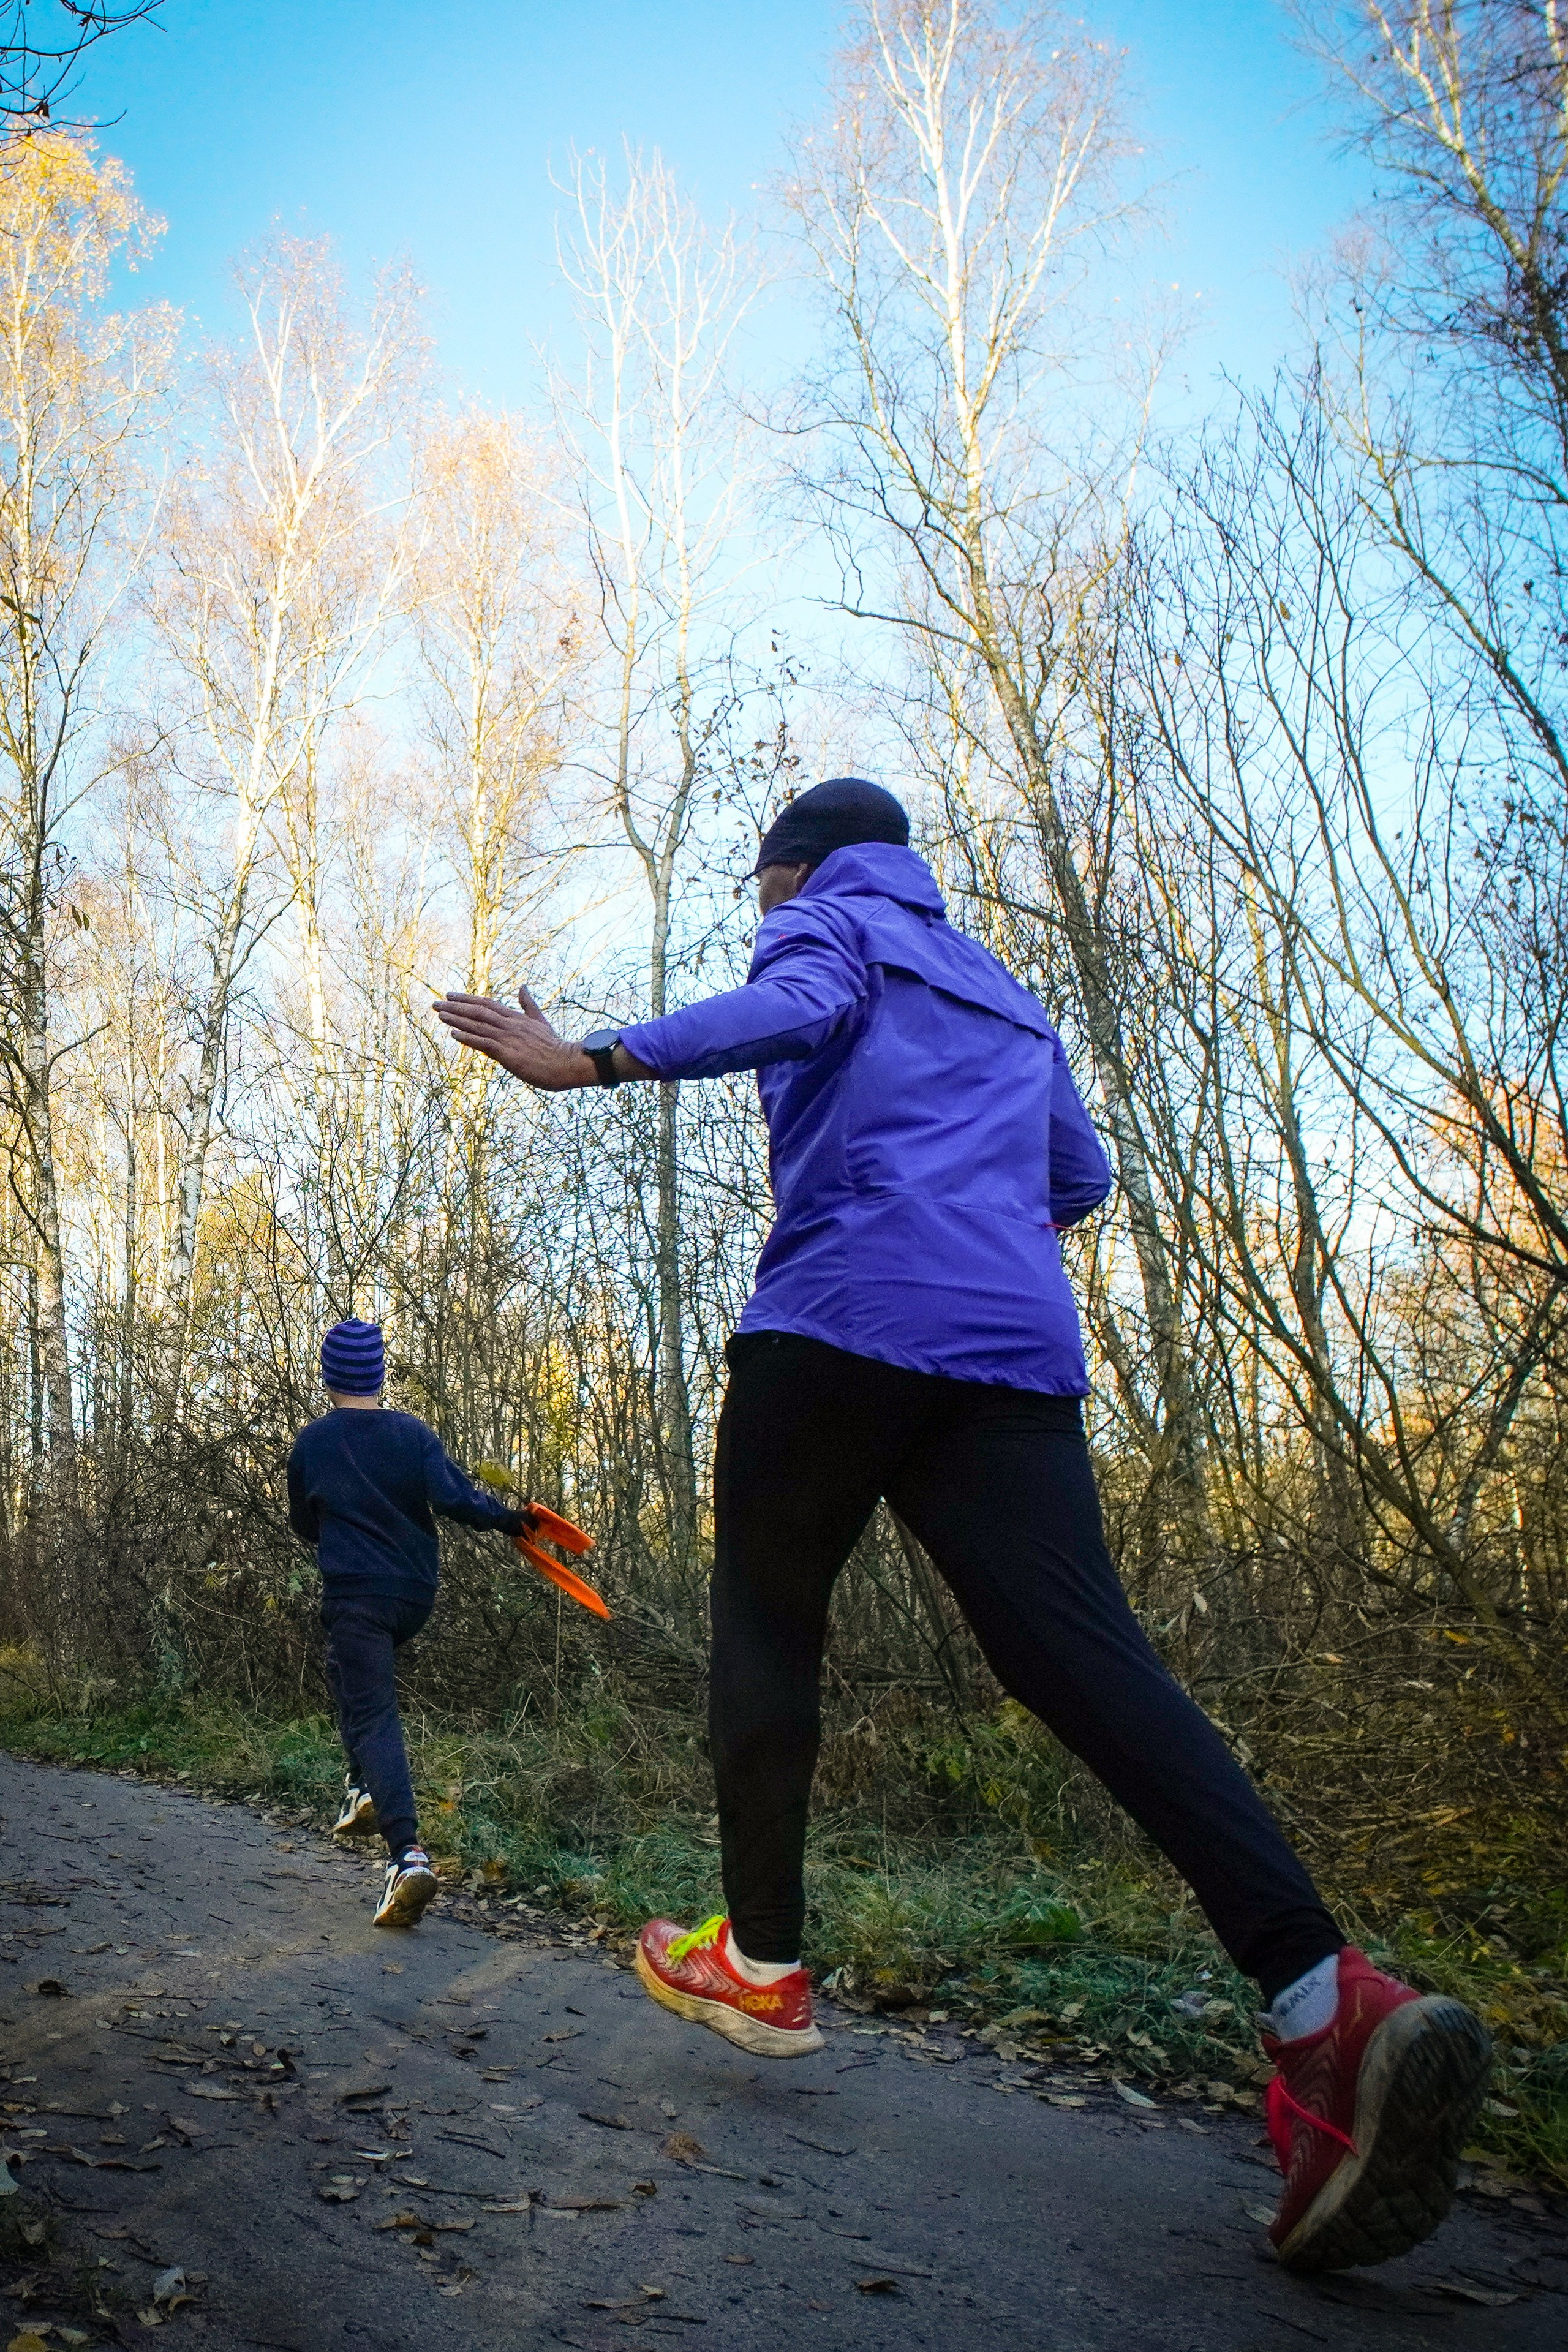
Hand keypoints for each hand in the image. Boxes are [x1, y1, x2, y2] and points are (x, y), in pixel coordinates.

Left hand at [433, 987, 594, 1090]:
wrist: (567, 1063)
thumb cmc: (555, 1046)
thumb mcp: (541, 1021)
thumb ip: (529, 1005)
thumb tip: (523, 987)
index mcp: (516, 1018)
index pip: (487, 1004)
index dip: (467, 999)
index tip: (450, 996)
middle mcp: (510, 1025)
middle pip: (478, 1012)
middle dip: (456, 1007)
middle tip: (436, 1003)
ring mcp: (509, 1038)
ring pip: (478, 1025)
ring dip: (457, 1019)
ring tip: (440, 1014)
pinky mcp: (509, 1054)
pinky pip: (484, 1043)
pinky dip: (468, 1037)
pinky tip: (454, 1034)